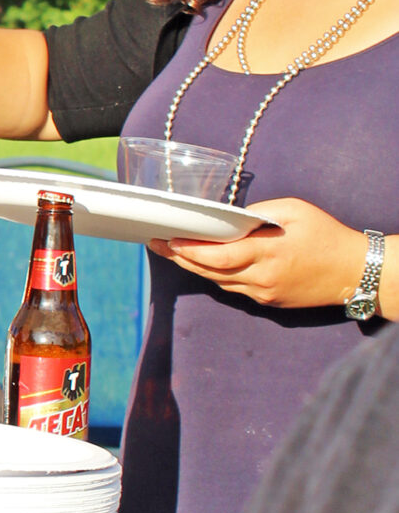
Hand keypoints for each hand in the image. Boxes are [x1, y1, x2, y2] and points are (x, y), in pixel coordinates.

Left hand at [157, 199, 366, 310]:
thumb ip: (259, 213)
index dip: (189, 250)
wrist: (354, 271)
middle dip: (181, 259)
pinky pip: (235, 289)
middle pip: (211, 272)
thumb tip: (230, 218)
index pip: (218, 256)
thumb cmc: (327, 235)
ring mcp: (265, 294)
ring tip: (174, 252)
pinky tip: (204, 264)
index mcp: (268, 253)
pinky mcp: (270, 302)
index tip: (168, 240)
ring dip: (196, 269)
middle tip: (157, 245)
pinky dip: (217, 276)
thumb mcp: (294, 210)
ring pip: (220, 283)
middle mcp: (263, 278)